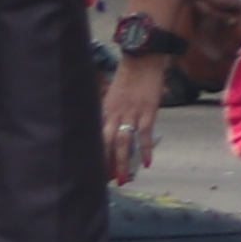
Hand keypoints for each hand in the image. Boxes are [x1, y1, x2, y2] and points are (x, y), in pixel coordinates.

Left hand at [103, 50, 170, 183]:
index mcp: (103, 110)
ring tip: (124, 179)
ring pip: (122, 142)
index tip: (93, 172)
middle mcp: (113, 113)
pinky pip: (145, 134)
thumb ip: (111, 112)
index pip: (95, 137)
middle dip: (104, 164)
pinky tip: (147, 163)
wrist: (142, 58)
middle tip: (106, 182)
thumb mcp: (114, 95)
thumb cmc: (129, 77)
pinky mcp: (146, 111)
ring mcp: (130, 113)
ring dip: (122, 163)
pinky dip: (146, 149)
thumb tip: (113, 130)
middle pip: (104, 143)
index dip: (95, 155)